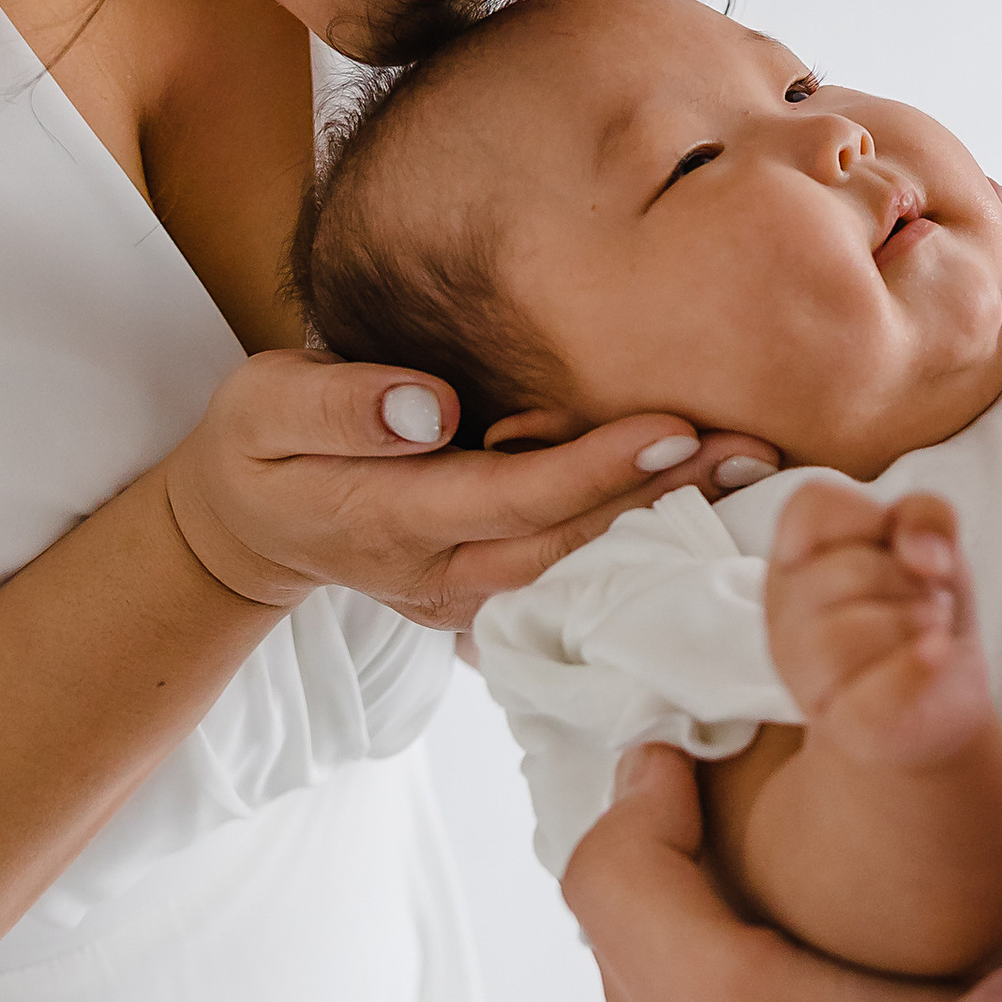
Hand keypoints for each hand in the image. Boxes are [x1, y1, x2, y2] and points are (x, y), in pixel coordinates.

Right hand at [161, 351, 776, 625]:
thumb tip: (429, 408)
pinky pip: (575, 582)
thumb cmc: (259, 446)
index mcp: (391, 520)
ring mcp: (467, 595)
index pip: (512, 496)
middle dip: (663, 503)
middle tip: (755, 456)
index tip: (673, 431)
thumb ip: (338, 406)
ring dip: (668, 529)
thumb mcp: (263, 407)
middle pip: (568, 544)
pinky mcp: (486, 595)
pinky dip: (641, 553)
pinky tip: (707, 515)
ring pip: (581, 572)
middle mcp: (442, 572)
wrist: (247, 524)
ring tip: (752, 478)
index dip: (594, 469)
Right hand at [764, 483, 995, 769]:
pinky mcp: (845, 726)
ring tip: (928, 634)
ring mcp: (805, 675)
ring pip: (850, 632)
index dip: (870, 518)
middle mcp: (784, 613)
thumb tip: (923, 555)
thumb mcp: (931, 546)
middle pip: (847, 571)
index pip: (811, 508)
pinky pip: (872, 694)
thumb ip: (927, 517)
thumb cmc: (918, 611)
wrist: (937, 703)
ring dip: (917, 623)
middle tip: (924, 601)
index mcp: (795, 558)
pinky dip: (913, 668)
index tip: (899, 549)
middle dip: (909, 580)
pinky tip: (939, 652)